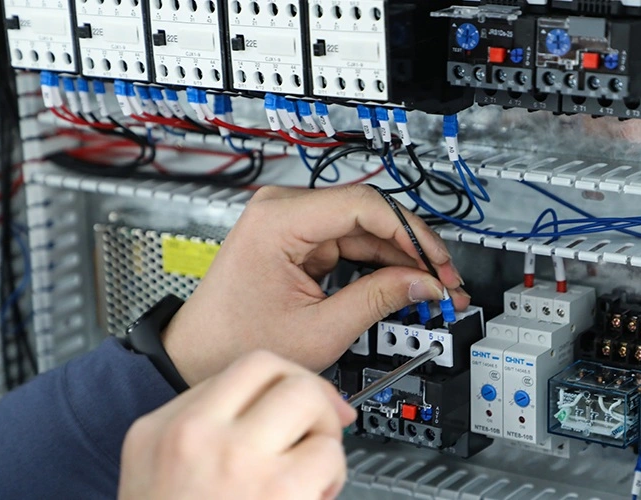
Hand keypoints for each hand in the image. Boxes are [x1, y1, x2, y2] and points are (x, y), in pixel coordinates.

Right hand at [118, 351, 355, 499]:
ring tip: (311, 472)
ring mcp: (236, 462)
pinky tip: (313, 499)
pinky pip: (328, 455)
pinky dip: (331, 477)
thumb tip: (285, 400)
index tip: (303, 399)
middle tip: (314, 430)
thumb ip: (211, 430)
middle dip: (310, 397)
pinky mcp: (280, 493)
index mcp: (162, 431)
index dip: (285, 380)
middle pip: (279, 372)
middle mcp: (195, 437)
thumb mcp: (158, 474)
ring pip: (310, 402)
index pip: (243, 369)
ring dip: (324, 435)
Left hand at [163, 185, 469, 385]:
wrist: (198, 354)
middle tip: (442, 281)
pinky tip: (400, 282)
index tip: (437, 263)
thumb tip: (423, 283)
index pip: (365, 206)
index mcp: (279, 220)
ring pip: (363, 230)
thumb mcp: (319, 329)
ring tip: (428, 287)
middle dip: (411, 250)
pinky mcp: (297, 240)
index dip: (412, 234)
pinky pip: (348, 243)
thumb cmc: (236, 341)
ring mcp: (290, 222)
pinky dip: (376, 264)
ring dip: (398, 259)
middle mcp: (283, 210)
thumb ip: (378, 300)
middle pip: (368, 215)